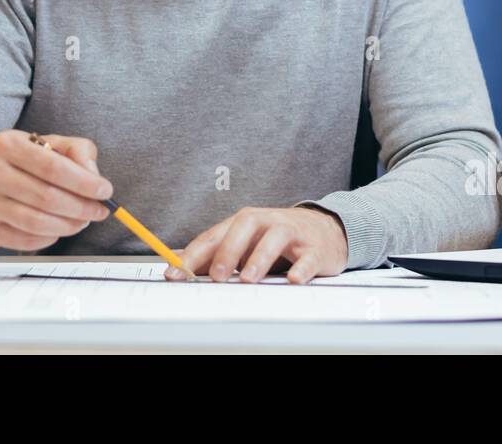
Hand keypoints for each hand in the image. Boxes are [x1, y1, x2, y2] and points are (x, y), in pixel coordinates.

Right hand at [0, 130, 112, 250]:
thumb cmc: (16, 161)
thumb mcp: (44, 143)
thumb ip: (76, 150)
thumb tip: (94, 176)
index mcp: (7, 144)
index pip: (54, 167)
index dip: (84, 183)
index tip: (105, 191)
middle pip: (47, 197)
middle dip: (82, 208)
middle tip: (99, 211)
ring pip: (38, 222)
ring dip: (69, 225)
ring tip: (82, 221)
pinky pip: (26, 240)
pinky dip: (50, 237)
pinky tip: (58, 228)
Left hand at [168, 205, 348, 283]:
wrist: (326, 229)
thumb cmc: (278, 238)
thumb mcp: (246, 241)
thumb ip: (217, 253)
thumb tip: (180, 266)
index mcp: (246, 222)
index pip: (215, 235)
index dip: (193, 254)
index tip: (175, 273)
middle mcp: (268, 221)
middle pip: (246, 225)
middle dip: (228, 250)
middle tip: (216, 276)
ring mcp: (293, 233)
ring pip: (276, 236)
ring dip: (260, 257)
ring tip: (248, 279)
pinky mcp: (315, 248)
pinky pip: (309, 257)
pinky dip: (301, 268)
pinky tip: (293, 280)